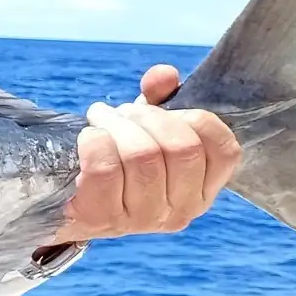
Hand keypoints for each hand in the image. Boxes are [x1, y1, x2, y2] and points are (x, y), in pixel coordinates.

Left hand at [50, 64, 240, 243]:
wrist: (71, 201)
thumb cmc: (118, 161)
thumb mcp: (146, 130)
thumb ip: (161, 99)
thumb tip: (165, 75)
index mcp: (201, 191)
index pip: (224, 151)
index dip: (195, 119)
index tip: (165, 110)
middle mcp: (180, 211)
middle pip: (181, 148)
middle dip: (149, 117)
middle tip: (124, 112)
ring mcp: (143, 219)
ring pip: (142, 156)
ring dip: (117, 125)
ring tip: (102, 118)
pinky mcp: (103, 218)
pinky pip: (104, 169)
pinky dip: (94, 141)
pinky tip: (88, 136)